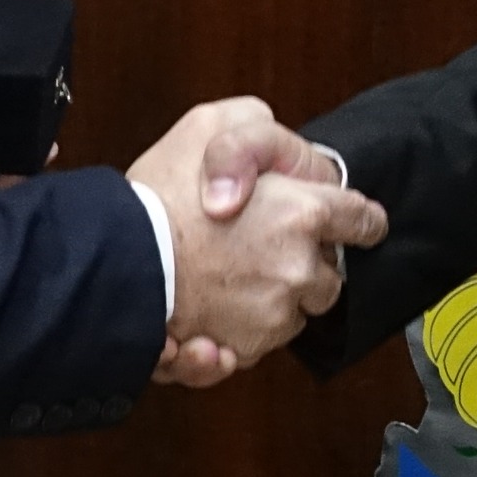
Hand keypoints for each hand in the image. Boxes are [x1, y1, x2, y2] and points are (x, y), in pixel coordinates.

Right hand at [129, 98, 384, 385]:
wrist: (113, 261)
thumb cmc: (157, 194)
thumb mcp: (209, 126)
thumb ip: (257, 130)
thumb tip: (282, 155)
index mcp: (305, 212)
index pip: (363, 220)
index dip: (358, 220)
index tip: (354, 225)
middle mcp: (298, 269)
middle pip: (329, 277)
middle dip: (304, 266)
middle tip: (260, 248)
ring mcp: (274, 314)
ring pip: (294, 313)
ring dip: (272, 300)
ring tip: (228, 277)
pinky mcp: (244, 350)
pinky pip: (258, 344)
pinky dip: (238, 332)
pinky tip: (209, 309)